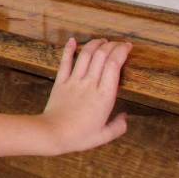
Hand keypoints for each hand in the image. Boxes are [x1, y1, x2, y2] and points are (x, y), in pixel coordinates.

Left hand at [39, 37, 131, 154]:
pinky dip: (69, 49)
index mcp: (104, 95)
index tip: (127, 47)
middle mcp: (90, 84)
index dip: (122, 51)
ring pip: (85, 55)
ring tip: (102, 40)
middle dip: (112, 45)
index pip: (114, 64)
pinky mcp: (60, 82)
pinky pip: (65, 62)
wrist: (51, 134)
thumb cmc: (78, 137)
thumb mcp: (104, 136)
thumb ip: (118, 126)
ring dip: (94, 44)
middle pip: (102, 55)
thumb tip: (125, 117)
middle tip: (118, 43)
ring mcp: (74, 81)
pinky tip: (72, 40)